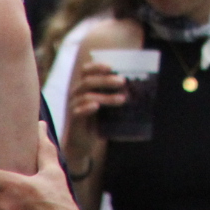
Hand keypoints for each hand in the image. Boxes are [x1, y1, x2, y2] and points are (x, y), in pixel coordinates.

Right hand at [63, 57, 125, 172]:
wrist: (83, 143)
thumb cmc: (97, 121)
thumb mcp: (106, 105)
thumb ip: (114, 94)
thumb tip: (136, 86)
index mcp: (84, 87)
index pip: (86, 71)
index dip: (97, 66)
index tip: (111, 67)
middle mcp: (76, 94)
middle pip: (88, 81)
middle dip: (106, 80)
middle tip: (123, 81)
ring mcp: (73, 106)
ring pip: (87, 96)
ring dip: (106, 96)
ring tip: (122, 99)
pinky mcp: (73, 120)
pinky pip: (78, 111)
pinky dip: (87, 107)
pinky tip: (96, 107)